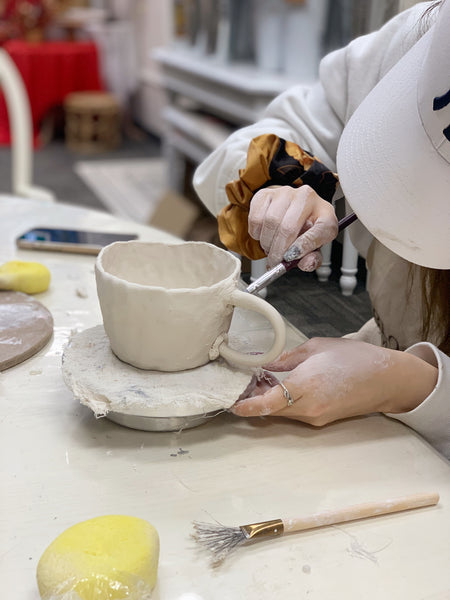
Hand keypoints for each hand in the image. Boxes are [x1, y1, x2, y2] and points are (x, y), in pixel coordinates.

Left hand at [232, 338, 437, 424]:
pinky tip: (281, 387)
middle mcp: (308, 407)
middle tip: (243, 384)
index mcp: (304, 386)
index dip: (246, 406)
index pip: (266, 403)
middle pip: (270, 411)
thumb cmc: (354, 358)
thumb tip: (266, 365)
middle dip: (253, 400)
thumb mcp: (316, 348)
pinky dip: (283, 404)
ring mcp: (316, 417)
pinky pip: (295, 414)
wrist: (387, 379)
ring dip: (268, 401)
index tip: (231, 403)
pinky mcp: (322, 420)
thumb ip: (287, 358)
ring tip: (261, 381)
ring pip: (282, 413)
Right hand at [248, 185, 337, 267]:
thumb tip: (307, 264)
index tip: (292, 258)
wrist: (291, 210)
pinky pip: (256, 218)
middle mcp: (307, 197)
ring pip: (270, 222)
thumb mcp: (314, 247)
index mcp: (325, 213)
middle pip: (288, 228)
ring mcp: (285, 192)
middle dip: (278, 251)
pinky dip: (256, 233)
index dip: (305, 246)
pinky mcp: (266, 193)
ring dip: (266, 242)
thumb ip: (313, 259)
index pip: (321, 229)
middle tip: (275, 262)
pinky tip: (264, 235)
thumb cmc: (304, 230)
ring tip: (270, 248)